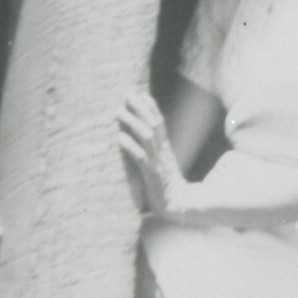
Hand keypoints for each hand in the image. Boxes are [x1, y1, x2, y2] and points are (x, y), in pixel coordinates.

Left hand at [116, 91, 189, 218]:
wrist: (178, 204)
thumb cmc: (166, 186)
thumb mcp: (162, 164)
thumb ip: (154, 151)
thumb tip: (142, 138)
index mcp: (165, 148)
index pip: (159, 122)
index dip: (150, 107)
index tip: (139, 92)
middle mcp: (162, 151)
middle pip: (153, 124)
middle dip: (141, 108)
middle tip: (128, 94)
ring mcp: (157, 162)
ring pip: (146, 137)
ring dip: (133, 122)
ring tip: (119, 110)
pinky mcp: (151, 174)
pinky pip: (140, 158)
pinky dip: (130, 146)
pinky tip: (119, 137)